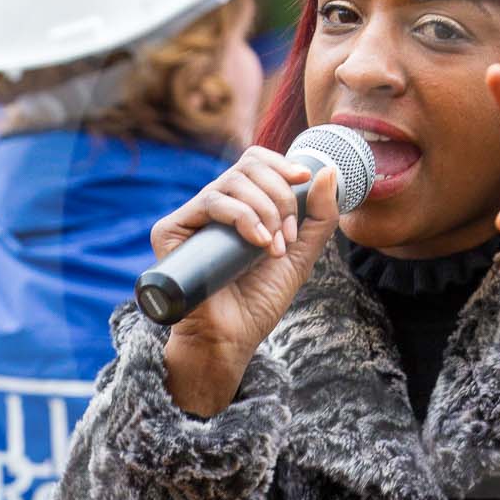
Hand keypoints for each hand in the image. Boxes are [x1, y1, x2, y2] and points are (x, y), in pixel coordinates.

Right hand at [153, 146, 341, 413]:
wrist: (232, 337)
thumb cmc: (260, 299)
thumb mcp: (300, 253)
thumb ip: (319, 215)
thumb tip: (328, 170)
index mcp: (240, 205)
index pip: (256, 162)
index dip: (280, 164)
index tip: (302, 180)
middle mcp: (214, 206)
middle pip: (248, 167)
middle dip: (279, 197)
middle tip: (288, 235)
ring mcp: (192, 216)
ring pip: (232, 182)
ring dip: (265, 211)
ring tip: (273, 247)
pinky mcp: (171, 230)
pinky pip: (210, 201)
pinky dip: (242, 217)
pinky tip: (257, 242)